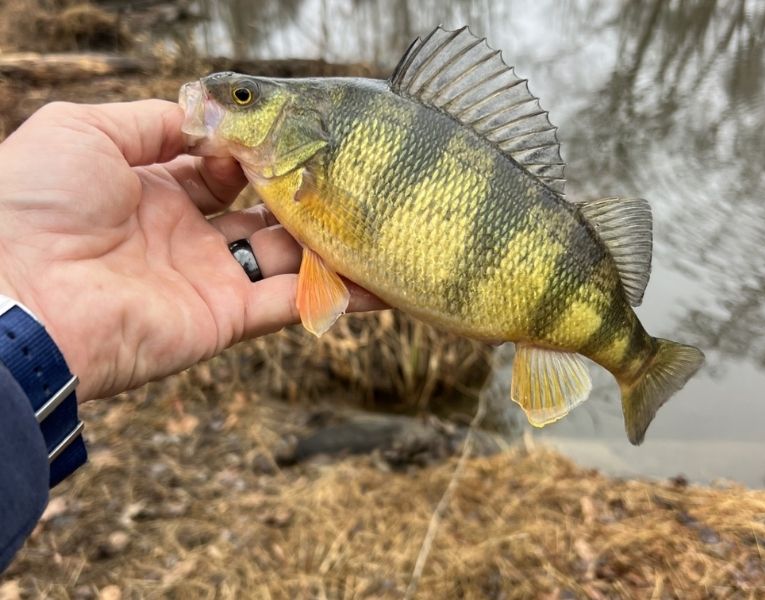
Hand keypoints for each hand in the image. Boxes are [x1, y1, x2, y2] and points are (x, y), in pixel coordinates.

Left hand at [0, 100, 380, 400]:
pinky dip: (335, 292)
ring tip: (375, 218)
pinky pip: (290, 304)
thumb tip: (207, 123)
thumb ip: (151, 122)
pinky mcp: (225, 320)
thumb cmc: (35, 201)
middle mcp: (186, 237)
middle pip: (259, 213)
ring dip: (326, 240)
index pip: (220, 171)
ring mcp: (209, 280)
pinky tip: (380, 277)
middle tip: (343, 176)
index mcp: (152, 192)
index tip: (281, 139)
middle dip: (299, 194)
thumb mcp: (84, 131)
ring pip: (284, 257)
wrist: (18, 294)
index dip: (252, 153)